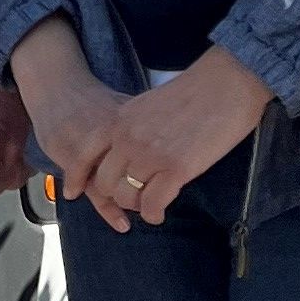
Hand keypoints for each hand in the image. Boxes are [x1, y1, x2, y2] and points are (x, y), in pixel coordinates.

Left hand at [62, 45, 273, 233]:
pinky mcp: (176, 168)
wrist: (225, 85)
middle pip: (105, 182)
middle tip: (131, 199)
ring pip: (127, 196)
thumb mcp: (148, 105)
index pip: (85, 154)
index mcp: (119, 121)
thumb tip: (127, 151)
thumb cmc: (194, 93)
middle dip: (115, 195)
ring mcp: (150, 155)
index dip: (77, 176)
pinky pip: (153, 203)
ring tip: (147, 205)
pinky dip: (154, 214)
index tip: (74, 192)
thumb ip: (132, 127)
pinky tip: (159, 214)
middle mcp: (128, 139)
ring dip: (136, 206)